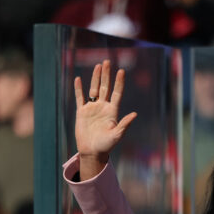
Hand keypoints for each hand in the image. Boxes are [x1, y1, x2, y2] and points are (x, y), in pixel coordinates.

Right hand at [74, 60, 137, 178]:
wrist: (92, 151)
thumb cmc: (106, 145)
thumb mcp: (117, 135)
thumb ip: (125, 124)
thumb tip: (135, 114)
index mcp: (113, 111)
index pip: (117, 93)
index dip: (119, 82)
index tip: (122, 71)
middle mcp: (103, 107)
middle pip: (105, 87)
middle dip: (106, 75)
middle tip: (107, 61)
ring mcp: (92, 108)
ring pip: (94, 89)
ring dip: (95, 77)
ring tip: (98, 66)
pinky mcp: (82, 112)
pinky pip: (80, 98)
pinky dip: (79, 89)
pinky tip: (78, 79)